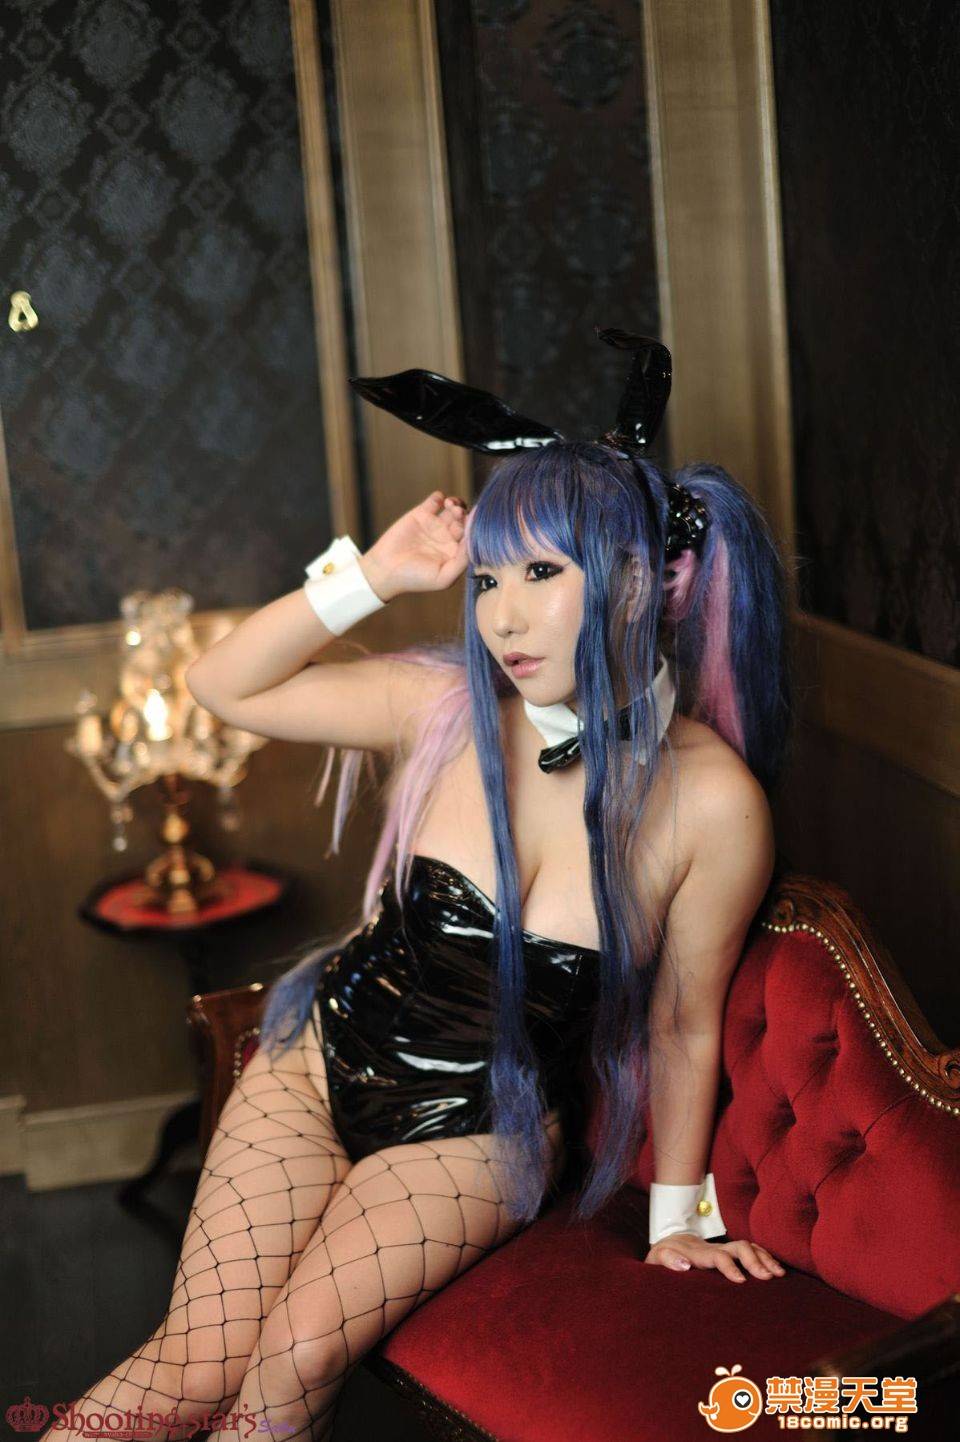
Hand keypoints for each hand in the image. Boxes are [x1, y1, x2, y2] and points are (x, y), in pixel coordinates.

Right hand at [359, 491, 469, 599]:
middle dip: (466, 514)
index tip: (474, 522)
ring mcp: (435, 525)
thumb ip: (462, 562)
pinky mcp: (420, 515)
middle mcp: (448, 538)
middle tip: (459, 514)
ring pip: (453, 508)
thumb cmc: (415, 579)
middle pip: (465, 520)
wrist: (385, 570)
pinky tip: (440, 501)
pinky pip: (435, 500)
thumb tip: (474, 542)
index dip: (475, 527)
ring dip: (456, 503)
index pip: (472, 536)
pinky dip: (440, 496)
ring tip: (451, 506)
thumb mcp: (443, 577)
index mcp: (456, 552)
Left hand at [644, 1231, 785, 1282]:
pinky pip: (750, 1250)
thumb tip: (684, 1266)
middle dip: (755, 1260)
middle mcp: (714, 1248)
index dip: (730, 1266)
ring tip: (779, 1274)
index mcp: (697, 1253)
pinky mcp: (728, 1253)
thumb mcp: (656, 1258)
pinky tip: (776, 1269)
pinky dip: (765, 1257)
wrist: (667, 1242)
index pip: (718, 1256)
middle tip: (768, 1277)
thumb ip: (667, 1260)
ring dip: (764, 1258)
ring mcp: (722, 1249)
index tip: (741, 1281)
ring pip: (748, 1247)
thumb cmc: (662, 1256)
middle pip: (739, 1246)